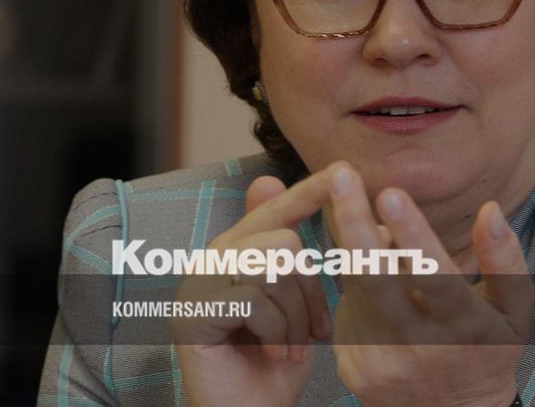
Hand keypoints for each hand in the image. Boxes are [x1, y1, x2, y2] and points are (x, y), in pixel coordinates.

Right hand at [170, 165, 336, 406]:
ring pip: (273, 267)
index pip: (275, 210)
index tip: (344, 171)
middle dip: (310, 292)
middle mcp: (210, 260)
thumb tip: (282, 184)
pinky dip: (277, 332)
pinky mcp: (191, 315)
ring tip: (290, 345)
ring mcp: (195, 286)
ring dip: (296, 316)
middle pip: (283, 241)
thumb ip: (294, 254)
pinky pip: (255, 300)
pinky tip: (273, 355)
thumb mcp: (297, 304)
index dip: (309, 191)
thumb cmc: (278, 363)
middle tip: (312, 332)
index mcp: (237, 251)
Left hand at [327, 165, 533, 406]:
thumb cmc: (488, 352)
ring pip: (354, 287)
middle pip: (376, 279)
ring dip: (349, 240)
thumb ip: (507, 261)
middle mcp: (419, 346)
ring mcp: (381, 359)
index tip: (390, 193)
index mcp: (464, 328)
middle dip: (354, 223)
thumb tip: (492, 210)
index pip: (436, 277)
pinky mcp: (354, 367)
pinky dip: (350, 275)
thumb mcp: (515, 312)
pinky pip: (346, 309)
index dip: (413, 235)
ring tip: (347, 199)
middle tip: (342, 177)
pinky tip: (358, 254)